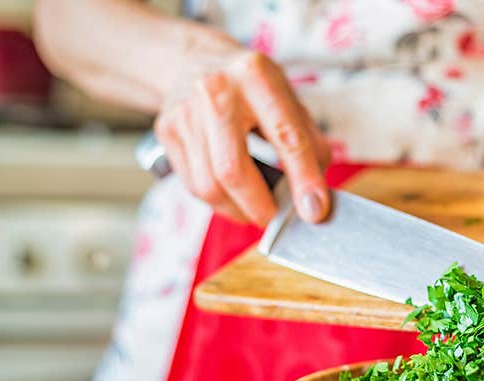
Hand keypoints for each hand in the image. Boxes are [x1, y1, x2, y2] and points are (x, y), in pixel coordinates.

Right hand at [155, 47, 330, 224]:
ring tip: (256, 210)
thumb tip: (317, 196)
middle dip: (260, 207)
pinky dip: (219, 202)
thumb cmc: (250, 86)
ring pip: (209, 186)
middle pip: (233, 170)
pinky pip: (193, 185)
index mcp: (255, 76)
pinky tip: (233, 197)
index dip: (304, 179)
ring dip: (238, 210)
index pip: (286, 136)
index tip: (316, 210)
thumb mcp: (287, 97)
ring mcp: (184, 111)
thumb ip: (309, 142)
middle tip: (276, 218)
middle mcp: (214, 90)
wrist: (193, 59)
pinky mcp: (166, 130)